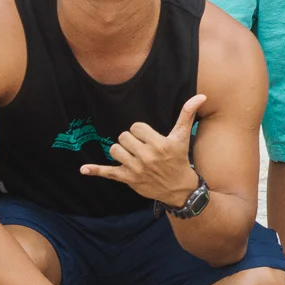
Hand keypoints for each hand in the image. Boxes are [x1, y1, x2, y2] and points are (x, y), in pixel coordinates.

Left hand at [77, 94, 207, 203]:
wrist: (179, 188)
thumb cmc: (179, 159)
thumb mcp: (183, 136)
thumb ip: (187, 114)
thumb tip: (200, 96)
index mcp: (159, 144)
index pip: (136, 127)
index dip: (140, 131)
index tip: (149, 138)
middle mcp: (147, 156)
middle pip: (123, 137)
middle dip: (131, 140)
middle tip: (141, 148)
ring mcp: (136, 169)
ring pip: (115, 150)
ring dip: (121, 151)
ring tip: (132, 155)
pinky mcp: (128, 179)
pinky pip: (108, 173)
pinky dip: (95, 171)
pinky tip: (83, 170)